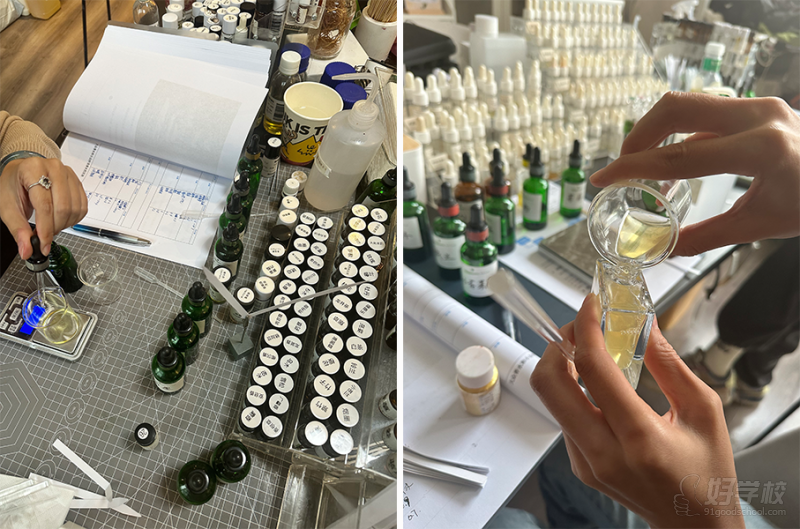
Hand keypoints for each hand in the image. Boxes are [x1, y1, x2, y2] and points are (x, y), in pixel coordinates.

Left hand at [0, 157, 86, 258]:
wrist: (21, 173)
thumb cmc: (13, 186)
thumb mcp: (8, 207)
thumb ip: (18, 229)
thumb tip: (27, 250)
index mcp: (33, 169)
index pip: (45, 205)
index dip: (45, 229)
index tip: (43, 245)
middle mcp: (53, 168)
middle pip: (63, 208)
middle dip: (55, 228)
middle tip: (45, 236)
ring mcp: (68, 174)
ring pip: (75, 209)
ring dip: (65, 225)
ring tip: (51, 226)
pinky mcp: (77, 182)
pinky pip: (82, 207)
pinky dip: (74, 219)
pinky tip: (61, 220)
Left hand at [531, 295, 743, 528]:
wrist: (695, 526)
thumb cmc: (707, 473)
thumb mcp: (703, 411)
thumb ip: (669, 364)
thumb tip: (643, 323)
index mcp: (640, 438)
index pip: (593, 369)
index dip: (585, 328)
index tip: (589, 306)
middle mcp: (603, 453)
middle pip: (549, 384)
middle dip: (558, 345)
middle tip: (579, 328)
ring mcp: (585, 463)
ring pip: (551, 400)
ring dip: (562, 366)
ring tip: (589, 350)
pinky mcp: (578, 467)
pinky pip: (563, 417)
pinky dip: (572, 391)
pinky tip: (594, 383)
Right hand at [590, 92, 799, 255]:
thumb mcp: (760, 224)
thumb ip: (705, 236)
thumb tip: (661, 251)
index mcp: (761, 150)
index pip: (679, 158)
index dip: (632, 169)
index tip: (604, 179)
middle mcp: (759, 116)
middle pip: (675, 108)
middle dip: (638, 136)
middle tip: (621, 166)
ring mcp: (760, 105)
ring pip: (687, 103)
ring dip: (656, 130)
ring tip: (643, 165)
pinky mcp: (759, 105)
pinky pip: (705, 112)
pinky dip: (680, 133)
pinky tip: (675, 162)